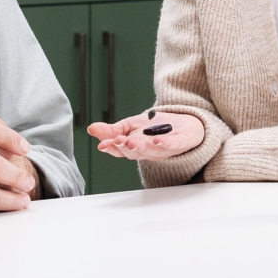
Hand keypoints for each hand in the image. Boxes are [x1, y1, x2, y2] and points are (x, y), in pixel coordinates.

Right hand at [89, 109, 203, 160]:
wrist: (185, 125)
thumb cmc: (156, 128)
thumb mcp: (131, 125)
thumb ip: (112, 130)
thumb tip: (91, 128)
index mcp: (135, 147)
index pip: (120, 150)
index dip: (112, 148)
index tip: (103, 144)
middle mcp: (148, 151)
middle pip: (134, 152)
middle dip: (125, 147)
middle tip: (116, 141)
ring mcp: (164, 149)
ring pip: (150, 151)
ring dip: (140, 147)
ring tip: (131, 141)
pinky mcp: (180, 142)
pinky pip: (172, 146)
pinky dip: (165, 144)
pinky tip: (157, 140)